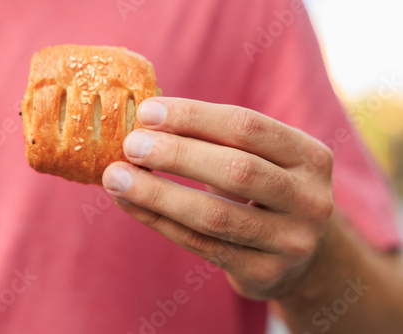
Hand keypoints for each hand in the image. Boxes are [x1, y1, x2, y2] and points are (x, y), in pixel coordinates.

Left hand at [103, 97, 333, 299]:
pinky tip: (130, 204)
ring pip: (214, 214)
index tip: (147, 112)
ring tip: (116, 177)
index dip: (193, 116)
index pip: (247, 126)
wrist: (302, 253)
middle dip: (176, 154)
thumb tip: (146, 121)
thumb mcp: (260, 159)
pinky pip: (200, 245)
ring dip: (157, 193)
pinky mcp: (264, 273)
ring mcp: (290, 242)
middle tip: (130, 144)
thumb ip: (215, 140)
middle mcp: (310, 199)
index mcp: (310, 156)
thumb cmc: (266, 192)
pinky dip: (159, 221)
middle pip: (235, 169)